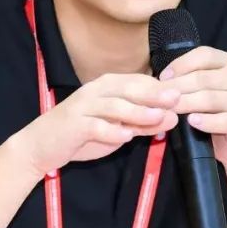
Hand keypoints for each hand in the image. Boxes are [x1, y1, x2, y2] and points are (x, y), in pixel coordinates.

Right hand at [14, 74, 179, 175]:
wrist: (41, 145)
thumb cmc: (81, 134)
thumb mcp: (116, 129)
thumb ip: (142, 123)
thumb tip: (172, 118)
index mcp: (106, 87)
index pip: (137, 82)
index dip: (160, 88)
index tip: (184, 94)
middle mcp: (95, 92)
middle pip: (128, 89)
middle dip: (154, 94)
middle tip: (177, 99)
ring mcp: (83, 107)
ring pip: (114, 106)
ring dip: (137, 111)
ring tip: (157, 117)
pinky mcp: (73, 125)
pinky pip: (94, 126)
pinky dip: (111, 131)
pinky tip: (126, 136)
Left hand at [159, 47, 226, 164]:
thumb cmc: (210, 110)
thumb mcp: (198, 89)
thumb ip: (184, 79)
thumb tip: (160, 80)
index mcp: (225, 62)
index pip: (204, 55)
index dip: (181, 64)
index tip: (162, 78)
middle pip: (203, 78)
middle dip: (178, 87)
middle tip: (159, 98)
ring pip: (210, 99)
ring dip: (186, 104)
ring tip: (170, 110)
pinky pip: (222, 120)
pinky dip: (205, 121)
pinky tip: (191, 122)